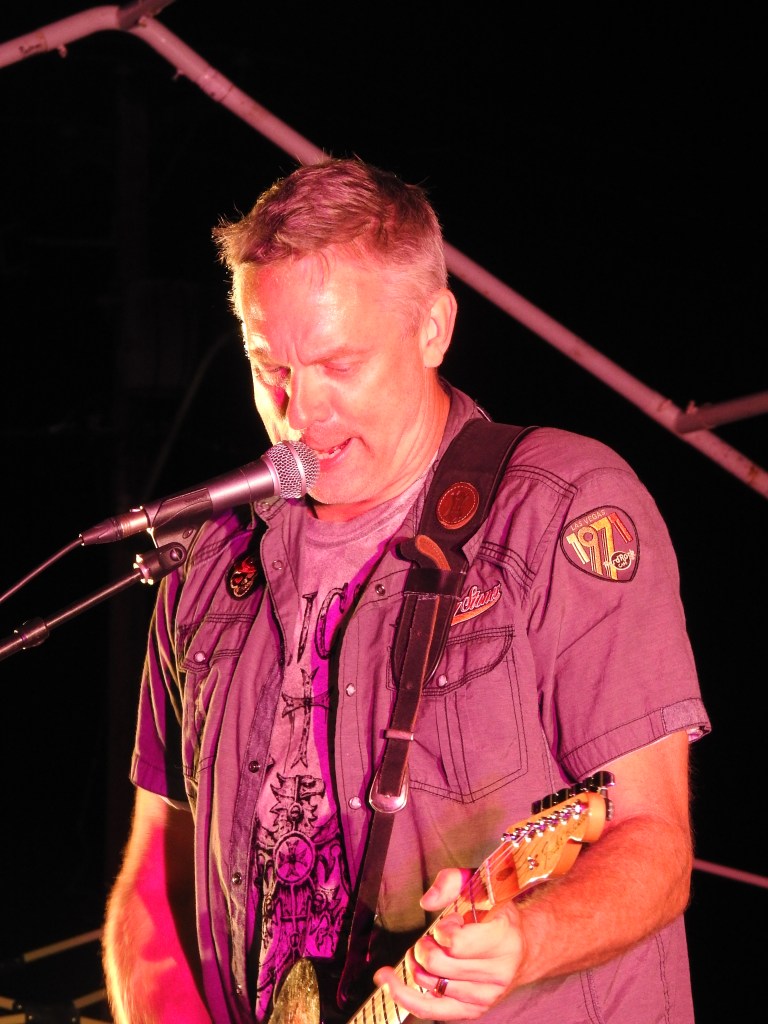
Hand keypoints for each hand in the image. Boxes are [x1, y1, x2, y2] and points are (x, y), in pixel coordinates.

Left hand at [373, 868, 525, 1019]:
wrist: (525, 947)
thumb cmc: (499, 914)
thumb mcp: (482, 885)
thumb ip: (452, 882)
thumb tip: (427, 902)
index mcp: (503, 940)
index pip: (455, 943)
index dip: (442, 929)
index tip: (451, 921)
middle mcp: (497, 973)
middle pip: (437, 965)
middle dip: (425, 945)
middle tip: (433, 937)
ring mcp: (485, 997)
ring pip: (430, 984)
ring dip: (418, 963)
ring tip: (427, 951)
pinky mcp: (473, 1011)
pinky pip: (430, 1011)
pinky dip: (404, 996)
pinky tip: (389, 982)